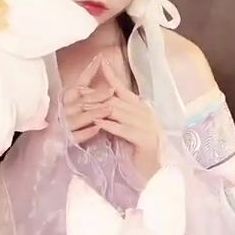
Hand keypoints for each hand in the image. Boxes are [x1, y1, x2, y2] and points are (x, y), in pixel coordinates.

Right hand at [62, 54, 113, 146]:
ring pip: (80, 117)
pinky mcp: (67, 140)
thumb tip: (100, 59)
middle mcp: (65, 110)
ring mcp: (65, 125)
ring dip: (94, 113)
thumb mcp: (76, 94)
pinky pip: (76, 136)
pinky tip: (97, 128)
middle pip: (82, 101)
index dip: (89, 74)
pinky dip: (86, 132)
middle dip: (97, 96)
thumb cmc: (68, 113)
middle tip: (112, 91)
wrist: (51, 140)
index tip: (100, 62)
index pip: (79, 85)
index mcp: (67, 98)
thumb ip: (86, 78)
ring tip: (108, 109)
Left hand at [93, 59, 161, 181]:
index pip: (124, 89)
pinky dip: (109, 125)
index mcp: (141, 108)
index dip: (111, 76)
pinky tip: (97, 123)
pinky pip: (123, 129)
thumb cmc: (139, 151)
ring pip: (119, 112)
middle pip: (116, 99)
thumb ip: (119, 117)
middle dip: (96, 94)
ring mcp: (146, 125)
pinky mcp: (144, 139)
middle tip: (79, 89)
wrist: (155, 171)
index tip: (100, 62)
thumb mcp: (128, 129)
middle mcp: (145, 113)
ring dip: (99, 108)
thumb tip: (102, 106)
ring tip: (82, 105)